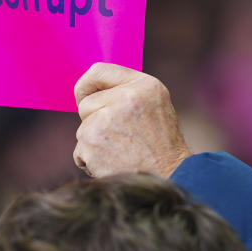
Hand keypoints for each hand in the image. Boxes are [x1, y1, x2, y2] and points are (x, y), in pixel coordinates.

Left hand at [72, 62, 191, 177]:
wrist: (171, 179)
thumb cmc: (161, 145)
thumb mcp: (154, 106)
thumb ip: (125, 92)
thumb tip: (88, 89)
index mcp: (143, 85)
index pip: (98, 71)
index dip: (86, 85)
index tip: (84, 96)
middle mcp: (125, 98)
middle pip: (85, 104)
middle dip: (94, 120)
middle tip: (120, 137)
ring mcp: (106, 120)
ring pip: (82, 129)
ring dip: (96, 143)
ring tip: (122, 152)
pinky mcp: (93, 142)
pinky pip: (80, 152)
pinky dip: (91, 161)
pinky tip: (114, 164)